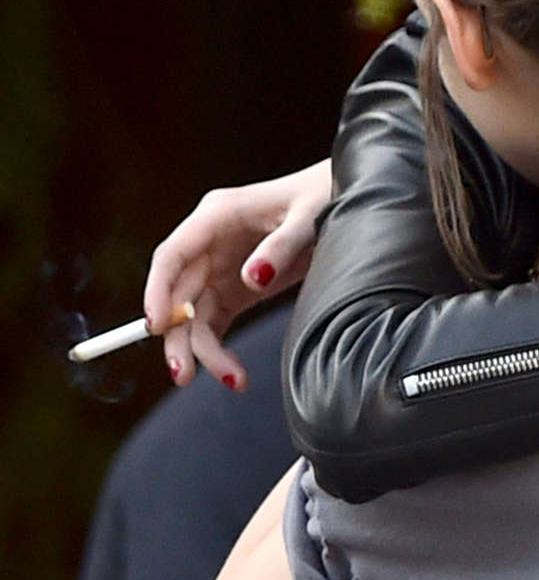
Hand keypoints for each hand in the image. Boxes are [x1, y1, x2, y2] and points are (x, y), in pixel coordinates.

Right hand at [142, 160, 332, 388]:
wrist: (342, 201)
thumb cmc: (321, 199)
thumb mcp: (308, 219)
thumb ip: (280, 247)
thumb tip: (252, 279)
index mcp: (216, 216)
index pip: (172, 256)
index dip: (158, 290)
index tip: (155, 325)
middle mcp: (209, 243)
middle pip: (178, 294)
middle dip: (177, 335)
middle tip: (181, 374)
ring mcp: (219, 269)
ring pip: (194, 316)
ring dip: (203, 351)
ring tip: (233, 380)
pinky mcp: (235, 290)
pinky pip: (214, 324)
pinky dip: (219, 349)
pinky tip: (235, 374)